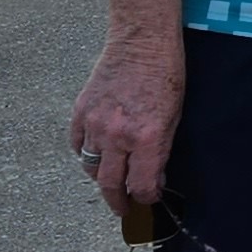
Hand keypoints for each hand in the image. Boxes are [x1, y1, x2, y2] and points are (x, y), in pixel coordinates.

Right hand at [69, 33, 185, 215]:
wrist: (141, 41)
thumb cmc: (166, 75)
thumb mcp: (174, 116)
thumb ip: (161, 150)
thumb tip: (153, 176)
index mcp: (146, 137)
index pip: (142, 184)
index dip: (146, 198)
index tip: (148, 200)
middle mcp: (117, 135)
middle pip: (110, 184)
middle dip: (118, 202)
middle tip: (123, 210)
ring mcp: (94, 124)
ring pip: (91, 167)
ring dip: (102, 178)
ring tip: (112, 181)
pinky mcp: (79, 112)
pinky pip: (77, 145)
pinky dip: (86, 154)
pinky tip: (97, 155)